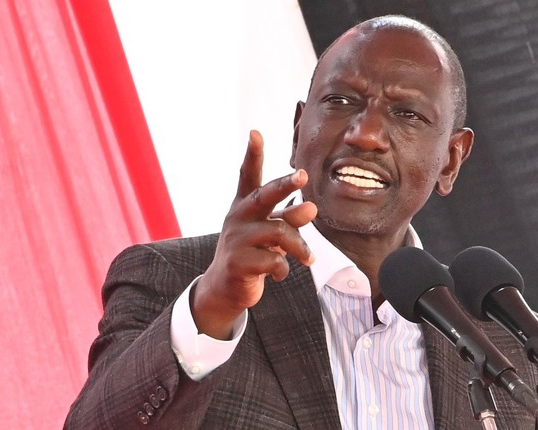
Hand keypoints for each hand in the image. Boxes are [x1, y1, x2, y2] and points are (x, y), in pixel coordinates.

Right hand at [191, 130, 316, 338]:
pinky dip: (283, 268)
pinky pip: (274, 260)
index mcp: (245, 205)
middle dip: (284, 185)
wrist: (225, 288)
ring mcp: (236, 239)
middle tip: (302, 176)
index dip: (253, 154)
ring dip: (300, 246)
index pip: (248, 175)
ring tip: (309, 259)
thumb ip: (292, 219)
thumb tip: (312, 208)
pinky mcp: (238, 262)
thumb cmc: (253, 252)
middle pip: (264, 195)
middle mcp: (238, 217)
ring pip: (279, 232)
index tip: (255, 133)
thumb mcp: (272, 233)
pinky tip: (279, 273)